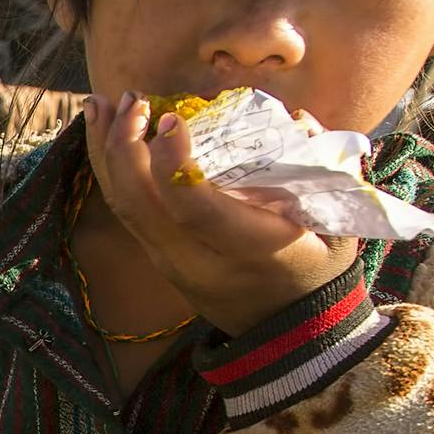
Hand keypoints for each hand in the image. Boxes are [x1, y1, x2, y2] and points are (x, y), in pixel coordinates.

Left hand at [82, 91, 356, 335]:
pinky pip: (124, 211)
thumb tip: (296, 118)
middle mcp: (196, 259)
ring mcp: (169, 262)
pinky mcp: (157, 257)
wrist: (288, 334)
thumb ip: (319, 171)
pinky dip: (109, 169)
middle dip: (126, 145)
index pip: (192, 208)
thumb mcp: (333, 226)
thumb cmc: (317, 269)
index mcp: (246, 250)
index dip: (174, 161)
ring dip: (106, 150)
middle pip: (139, 204)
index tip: (172, 117)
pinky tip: (103, 135)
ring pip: (122, 205)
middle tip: (133, 99)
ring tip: (100, 105)